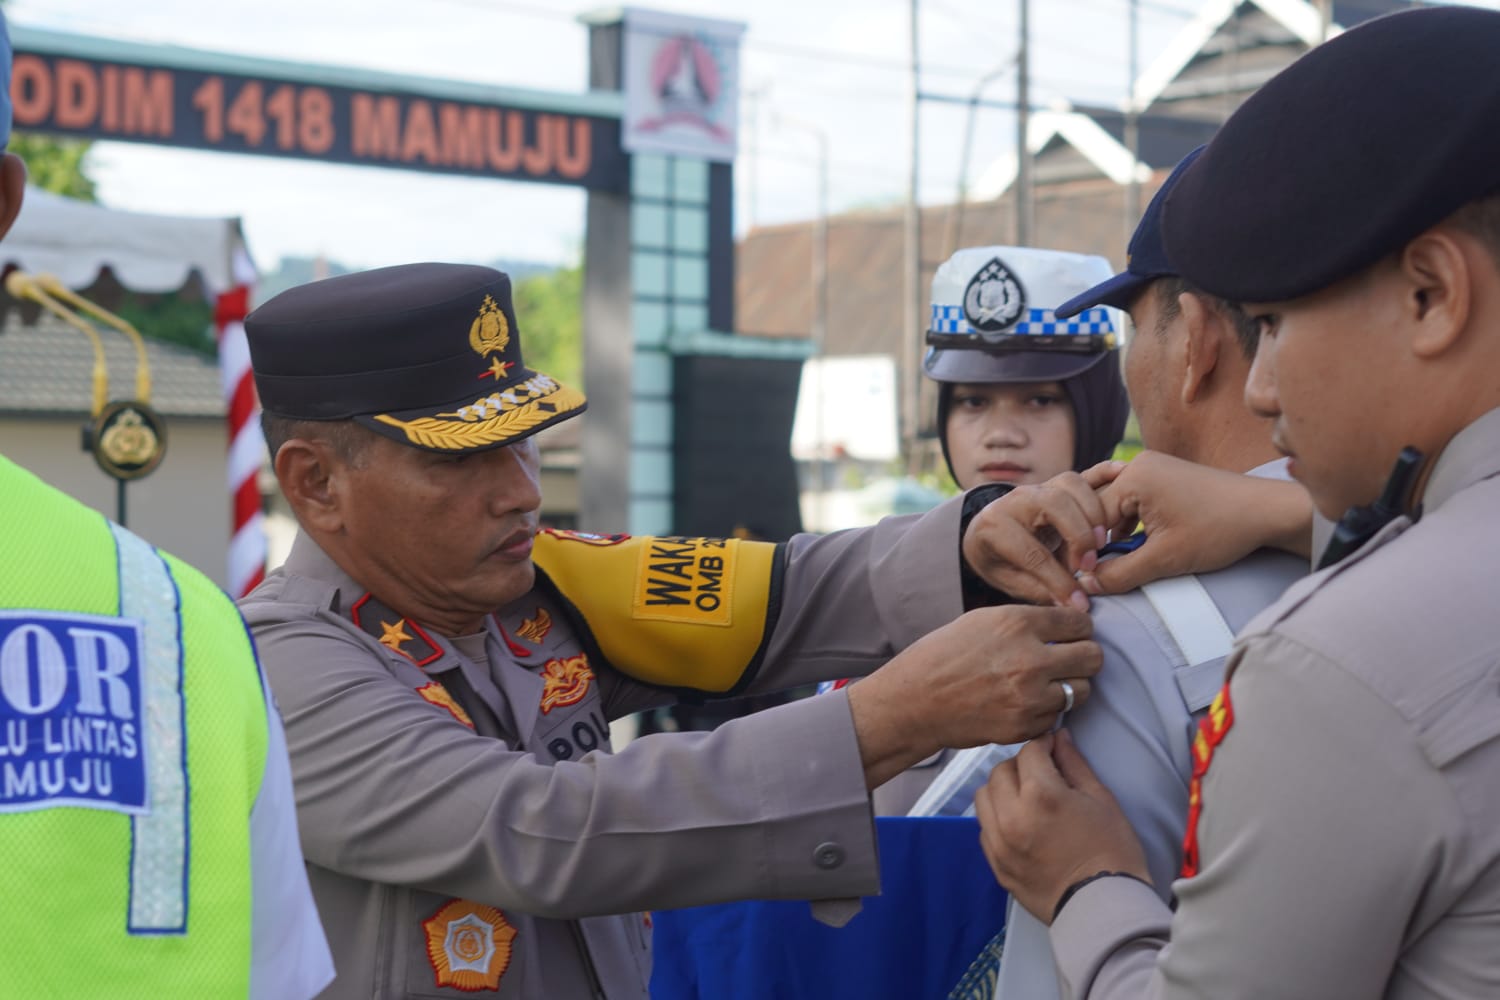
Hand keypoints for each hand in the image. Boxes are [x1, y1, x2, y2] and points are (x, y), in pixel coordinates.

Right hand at [847, 606, 1100, 788]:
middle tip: (1068, 660)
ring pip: (1083, 690)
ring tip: (1048, 683)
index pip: (1080, 623)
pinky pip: (1058, 716)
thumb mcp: (983, 620)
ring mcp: (1029, 696)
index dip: (1079, 629)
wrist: (914, 701)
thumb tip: (1067, 623)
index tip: (1072, 635)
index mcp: (1017, 624)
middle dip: (1083, 656)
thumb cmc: (943, 656)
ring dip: (1070, 686)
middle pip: (1093, 657)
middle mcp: (1029, 659)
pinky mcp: (1025, 726)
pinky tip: (1026, 703)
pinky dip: (1048, 710)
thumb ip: (1027, 621)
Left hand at [962, 463, 1125, 609]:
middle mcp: (1015, 500)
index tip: (1078, 603)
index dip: (1058, 580)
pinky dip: (1104, 473)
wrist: (985, 531)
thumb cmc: (997, 559)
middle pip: (1054, 505)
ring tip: (1102, 543)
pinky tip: (1122, 474)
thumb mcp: (1007, 580)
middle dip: (1078, 536)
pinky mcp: (1057, 484)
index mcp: (995, 526)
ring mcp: (1038, 487)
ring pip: (1070, 485)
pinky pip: (1083, 474)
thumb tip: (1071, 605)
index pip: (1031, 553)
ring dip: (1093, 512)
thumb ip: (1037, 590)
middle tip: (1090, 565)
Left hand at [974, 731, 1149, 922]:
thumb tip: (1058, 737)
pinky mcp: (996, 865)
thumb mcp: (1101, 799)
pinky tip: (1020, 824)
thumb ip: (1074, 764)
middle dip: (1020, 766)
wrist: (1105, 907)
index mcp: (1042, 796)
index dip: (1043, 745)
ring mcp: (1000, 843)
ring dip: (1002, 790)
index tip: (1052, 749)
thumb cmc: (1112, 851)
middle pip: (1000, 771)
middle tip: (1041, 774)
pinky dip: (997, 819)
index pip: (1029, 752)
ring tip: (1026, 799)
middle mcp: (1012, 817)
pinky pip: (984, 828)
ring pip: (983, 797)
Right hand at [1081, 451, 1313, 594]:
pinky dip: (1132, 526)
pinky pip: (1134, 502)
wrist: (1269, 512)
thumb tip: (1086, 586)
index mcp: (1134, 476)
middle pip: (1100, 510)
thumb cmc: (1220, 531)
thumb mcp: (1165, 559)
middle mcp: (1138, 464)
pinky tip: (1140, 547)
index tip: (1086, 579)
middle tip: (1100, 575)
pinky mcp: (1166, 476)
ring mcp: (1153, 468)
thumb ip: (1120, 574)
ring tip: (1123, 563)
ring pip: (1117, 508)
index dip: (1086, 551)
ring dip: (1116, 536)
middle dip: (1099, 542)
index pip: (1090, 517)